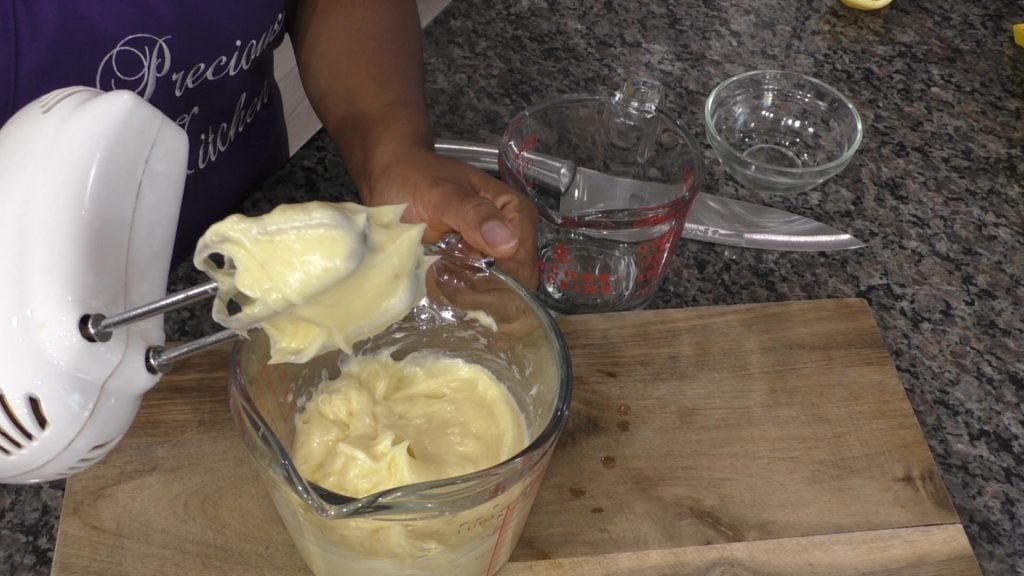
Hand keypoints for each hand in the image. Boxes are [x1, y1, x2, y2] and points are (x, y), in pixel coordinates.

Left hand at [360, 146, 538, 288]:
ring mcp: (488, 257)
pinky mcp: (468, 270)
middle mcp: (509, 240)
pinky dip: (453, 298)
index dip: (501, 286)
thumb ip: (472, 213)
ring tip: (436, 285)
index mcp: (515, 216)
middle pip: (510, 288)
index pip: (522, 266)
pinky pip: (471, 296)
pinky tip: (434, 288)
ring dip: (464, 300)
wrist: (387, 177)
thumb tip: (508, 244)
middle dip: (480, 297)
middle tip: (445, 286)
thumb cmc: (414, 178)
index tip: (465, 287)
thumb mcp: (440, 192)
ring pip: (490, 297)